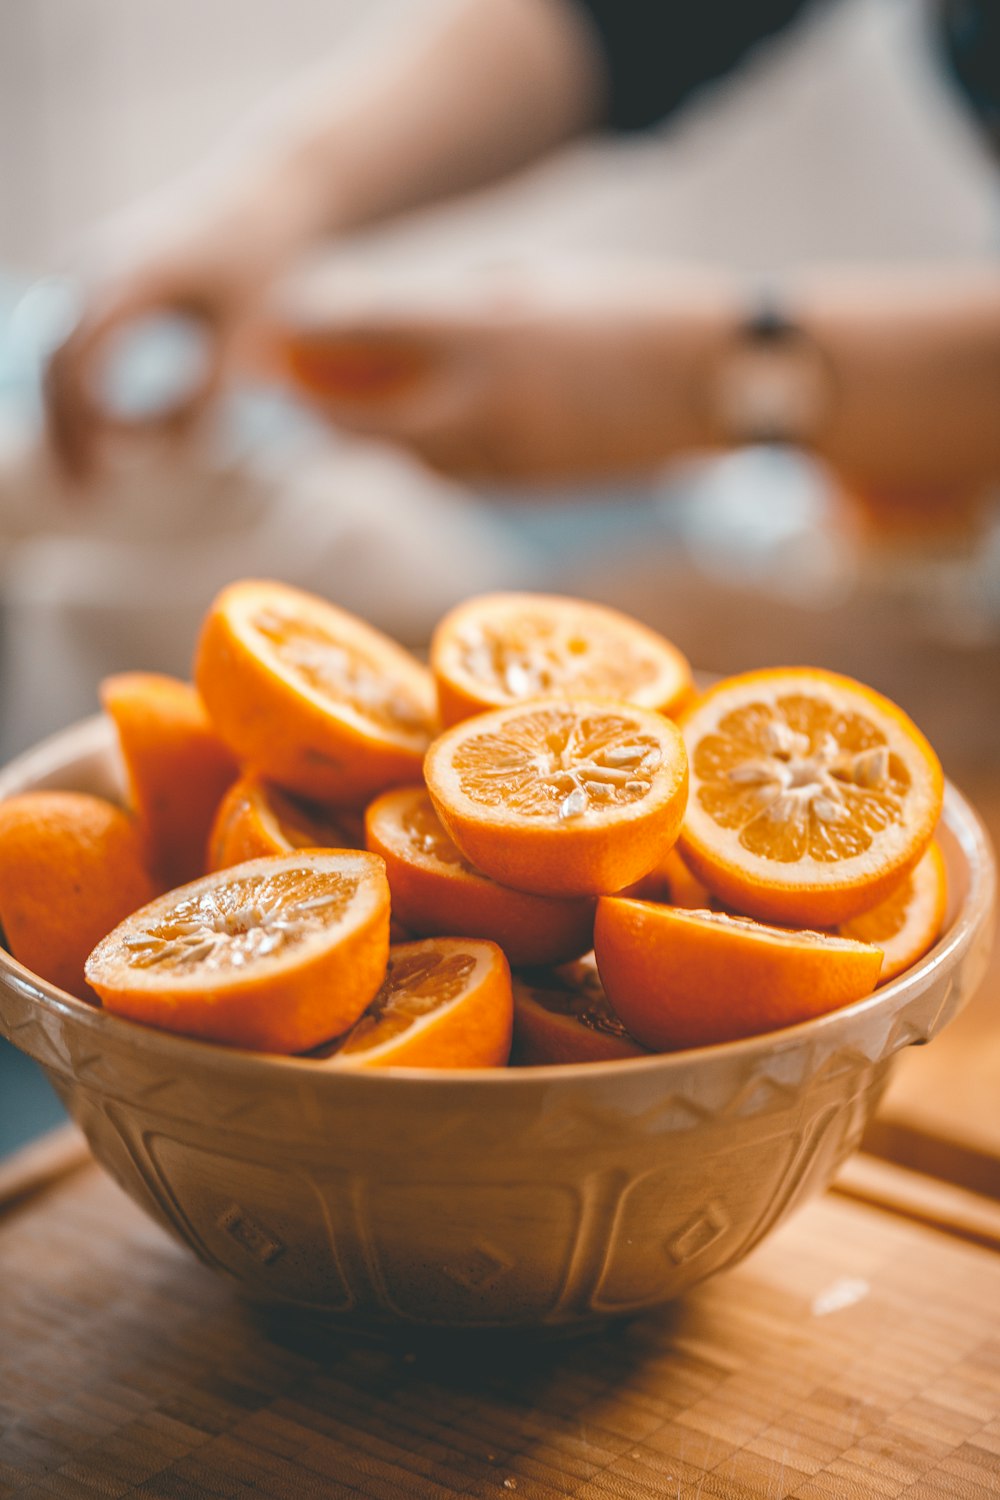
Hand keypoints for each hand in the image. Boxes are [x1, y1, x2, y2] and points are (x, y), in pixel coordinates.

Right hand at [43, 190, 286, 483]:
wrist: (261, 194)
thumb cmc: (263, 263)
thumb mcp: (251, 332)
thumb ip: (216, 391)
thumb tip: (180, 456)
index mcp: (134, 274)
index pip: (85, 358)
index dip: (87, 422)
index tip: (107, 474)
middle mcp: (96, 263)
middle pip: (53, 359)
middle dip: (63, 431)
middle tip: (84, 495)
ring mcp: (85, 264)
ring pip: (48, 350)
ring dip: (60, 416)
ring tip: (83, 479)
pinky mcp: (90, 275)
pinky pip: (63, 339)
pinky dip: (71, 391)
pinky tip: (94, 439)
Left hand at [273, 264, 739, 481]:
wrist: (717, 384)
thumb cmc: (629, 314)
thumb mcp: (537, 287)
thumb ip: (456, 308)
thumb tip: (384, 324)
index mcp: (484, 327)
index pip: (362, 328)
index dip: (309, 332)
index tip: (279, 328)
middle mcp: (483, 400)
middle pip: (364, 419)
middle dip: (323, 408)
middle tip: (297, 388)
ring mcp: (507, 456)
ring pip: (406, 458)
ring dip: (372, 437)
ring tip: (348, 411)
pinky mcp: (530, 489)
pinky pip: (454, 478)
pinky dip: (425, 459)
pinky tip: (424, 438)